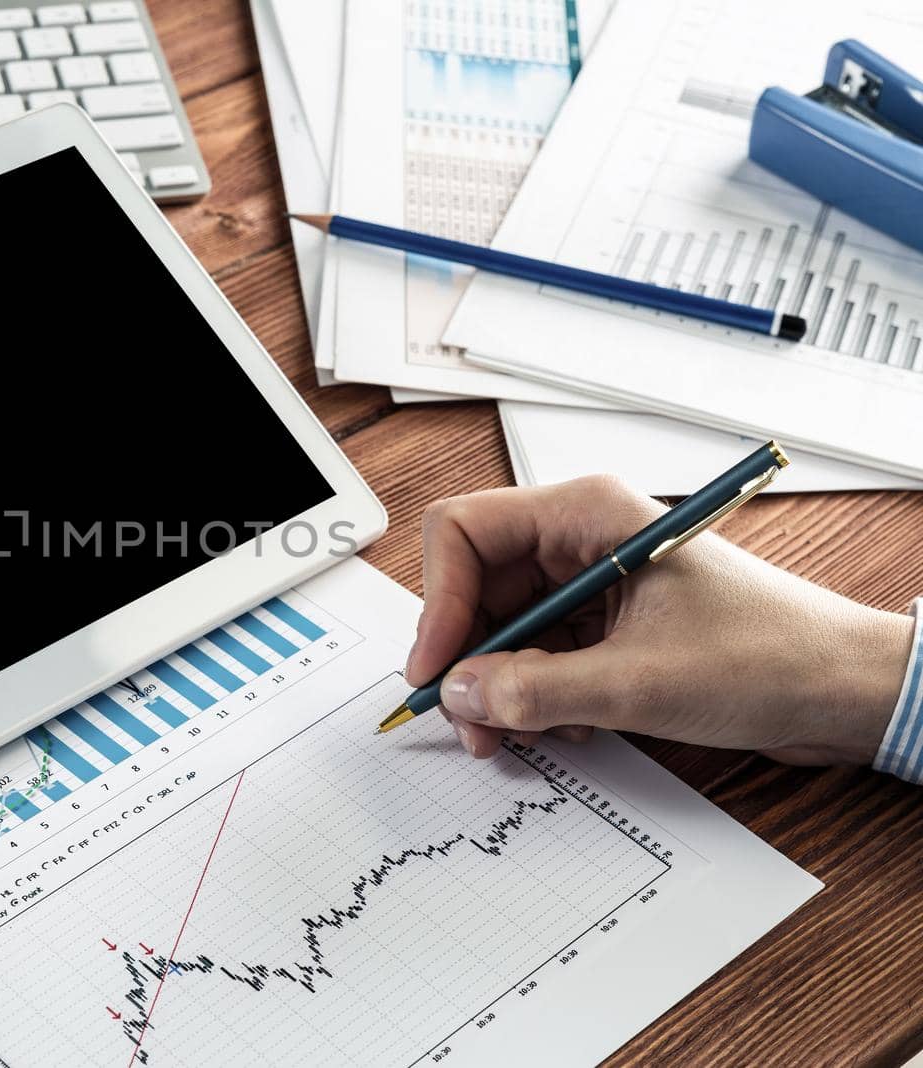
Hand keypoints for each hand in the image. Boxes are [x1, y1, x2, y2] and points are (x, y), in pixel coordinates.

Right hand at [405, 476, 914, 764]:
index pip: (465, 532)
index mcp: (588, 514)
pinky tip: (566, 726)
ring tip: (519, 735)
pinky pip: (536, 653)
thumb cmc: (773, 657)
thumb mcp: (639, 683)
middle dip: (467, 658)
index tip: (437, 670)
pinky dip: (534, 695)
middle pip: (477, 586)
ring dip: (500, 686)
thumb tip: (460, 693)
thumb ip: (536, 690)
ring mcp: (592, 582)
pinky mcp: (605, 624)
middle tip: (470, 722)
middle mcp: (581, 538)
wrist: (846, 692)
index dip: (439, 602)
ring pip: (502, 627)